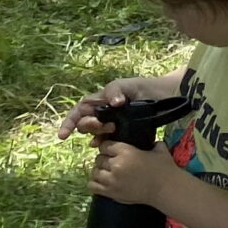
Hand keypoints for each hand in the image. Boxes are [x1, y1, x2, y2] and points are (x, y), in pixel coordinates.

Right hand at [57, 74, 174, 138]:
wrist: (163, 96)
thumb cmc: (142, 87)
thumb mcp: (125, 84)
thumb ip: (114, 90)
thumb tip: (114, 103)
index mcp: (99, 101)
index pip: (78, 112)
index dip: (68, 123)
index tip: (63, 136)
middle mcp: (102, 114)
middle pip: (85, 124)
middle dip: (90, 126)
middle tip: (106, 125)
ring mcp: (111, 124)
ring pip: (95, 133)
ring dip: (98, 134)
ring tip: (112, 129)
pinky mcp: (122, 133)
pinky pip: (107, 141)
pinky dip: (103, 143)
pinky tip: (105, 144)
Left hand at [87, 136, 176, 206]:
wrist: (165, 189)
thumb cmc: (164, 169)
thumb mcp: (160, 150)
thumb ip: (152, 143)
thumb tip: (151, 142)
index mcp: (126, 151)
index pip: (105, 145)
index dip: (108, 147)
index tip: (112, 150)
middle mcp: (115, 165)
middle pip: (99, 159)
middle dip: (105, 159)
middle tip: (113, 162)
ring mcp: (111, 180)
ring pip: (94, 172)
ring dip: (100, 171)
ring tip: (107, 172)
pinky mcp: (110, 192)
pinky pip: (92, 186)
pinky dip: (95, 183)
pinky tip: (103, 182)